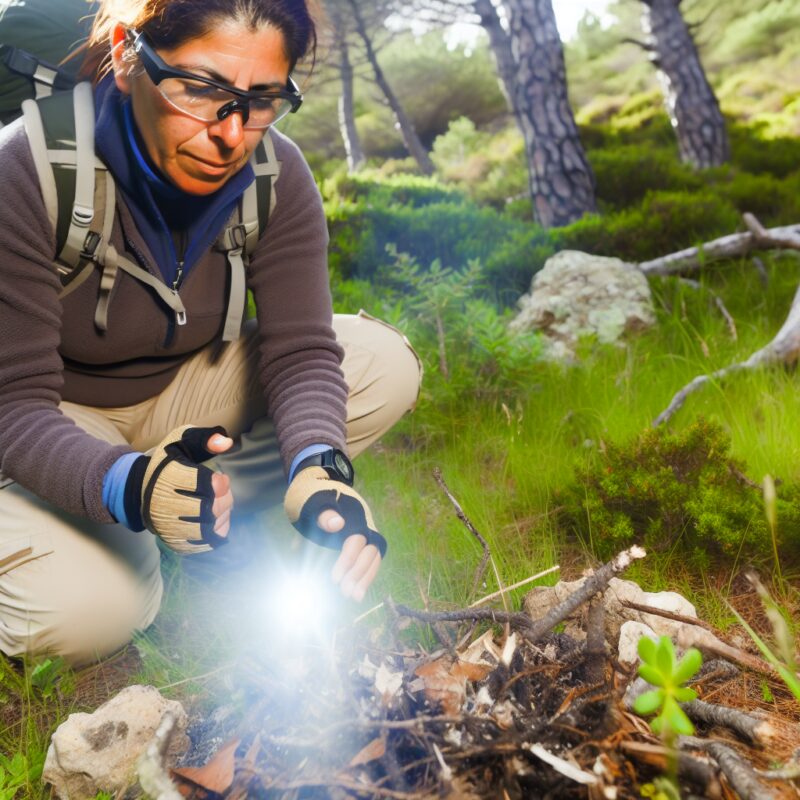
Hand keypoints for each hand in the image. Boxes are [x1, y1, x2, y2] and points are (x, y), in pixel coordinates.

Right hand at [128, 425, 234, 553]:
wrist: (140, 488)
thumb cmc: (168, 463)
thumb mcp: (182, 441)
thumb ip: (205, 438)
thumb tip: (227, 443)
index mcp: (168, 476)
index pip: (204, 485)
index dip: (219, 483)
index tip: (218, 479)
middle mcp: (164, 503)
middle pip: (208, 509)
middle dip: (223, 500)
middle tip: (221, 493)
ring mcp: (167, 525)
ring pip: (207, 528)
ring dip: (221, 516)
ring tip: (219, 506)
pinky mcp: (172, 540)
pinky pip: (202, 544)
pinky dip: (216, 532)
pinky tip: (215, 520)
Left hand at [284, 466, 386, 600]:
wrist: (314, 485)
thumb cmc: (310, 496)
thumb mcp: (311, 502)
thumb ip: (323, 514)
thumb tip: (338, 524)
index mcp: (353, 513)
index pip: (357, 540)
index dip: (348, 559)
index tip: (334, 578)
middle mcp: (364, 523)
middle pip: (371, 551)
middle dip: (359, 573)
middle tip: (344, 592)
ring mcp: (364, 531)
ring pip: (374, 556)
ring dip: (365, 578)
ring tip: (354, 597)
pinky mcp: (360, 541)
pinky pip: (369, 558)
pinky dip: (365, 575)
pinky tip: (357, 590)